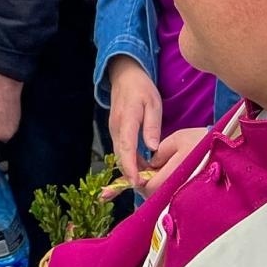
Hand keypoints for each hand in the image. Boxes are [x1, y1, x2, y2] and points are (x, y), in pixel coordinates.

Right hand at [107, 57, 162, 186]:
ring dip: (131, 169)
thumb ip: (152, 125)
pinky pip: (121, 150)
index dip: (131, 167)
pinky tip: (142, 168)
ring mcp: (114, 129)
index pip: (127, 147)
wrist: (124, 76)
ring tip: (147, 182)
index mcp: (127, 119)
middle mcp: (116, 127)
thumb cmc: (142, 89)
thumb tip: (152, 148)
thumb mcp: (153, 103)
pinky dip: (130, 161)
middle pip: (121, 155)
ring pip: (120, 154)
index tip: (136, 182)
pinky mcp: (115, 131)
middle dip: (131, 174)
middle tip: (146, 190)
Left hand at [142, 126, 207, 196]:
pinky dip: (170, 192)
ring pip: (166, 200)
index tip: (139, 173)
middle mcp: (182, 187)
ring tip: (160, 176)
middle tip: (149, 175)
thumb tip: (151, 165)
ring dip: (160, 190)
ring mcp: (191, 194)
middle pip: (157, 197)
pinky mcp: (198, 196)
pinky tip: (172, 181)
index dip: (141, 181)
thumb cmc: (202, 141)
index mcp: (176, 172)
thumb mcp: (177, 139)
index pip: (150, 186)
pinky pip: (178, 198)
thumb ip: (160, 152)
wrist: (228, 148)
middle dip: (149, 187)